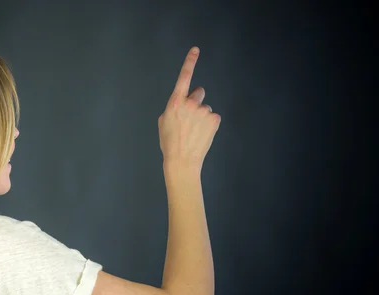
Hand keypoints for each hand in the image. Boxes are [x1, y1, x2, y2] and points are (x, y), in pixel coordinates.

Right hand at [158, 47, 220, 170]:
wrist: (182, 160)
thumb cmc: (169, 141)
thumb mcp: (164, 121)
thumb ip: (174, 106)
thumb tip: (184, 101)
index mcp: (175, 102)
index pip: (184, 77)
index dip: (189, 62)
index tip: (196, 49)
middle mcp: (191, 103)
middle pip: (199, 92)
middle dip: (196, 100)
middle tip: (190, 117)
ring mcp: (204, 111)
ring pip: (205, 107)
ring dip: (201, 116)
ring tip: (194, 131)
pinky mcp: (214, 119)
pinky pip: (213, 116)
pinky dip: (209, 124)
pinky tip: (201, 134)